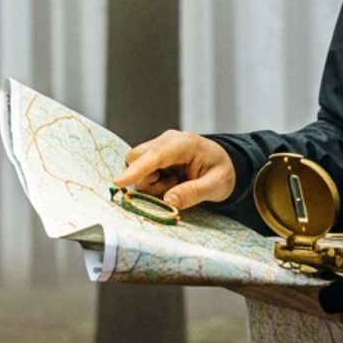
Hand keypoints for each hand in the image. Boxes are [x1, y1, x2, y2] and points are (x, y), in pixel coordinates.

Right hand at [112, 130, 234, 211]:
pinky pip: (142, 170)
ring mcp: (159, 145)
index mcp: (185, 143)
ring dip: (152, 182)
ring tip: (176, 183)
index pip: (155, 156)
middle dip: (147, 179)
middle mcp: (168, 140)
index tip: (119, 183)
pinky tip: (171, 180)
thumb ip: (193, 193)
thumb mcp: (217, 186)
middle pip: (137, 158)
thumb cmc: (222, 172)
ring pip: (137, 166)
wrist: (223, 163)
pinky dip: (153, 181)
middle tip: (173, 187)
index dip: (137, 170)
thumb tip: (168, 202)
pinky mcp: (155, 154)